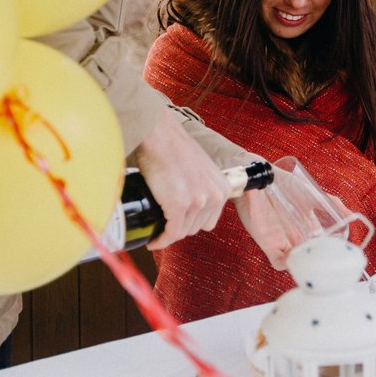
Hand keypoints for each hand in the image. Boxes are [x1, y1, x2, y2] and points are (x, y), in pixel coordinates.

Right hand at [132, 108, 232, 248]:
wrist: (159, 135)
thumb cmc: (174, 147)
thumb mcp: (201, 169)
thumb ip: (203, 185)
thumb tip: (191, 202)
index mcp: (222, 188)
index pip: (209, 221)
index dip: (192, 223)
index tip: (178, 222)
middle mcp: (214, 196)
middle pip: (196, 228)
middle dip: (179, 227)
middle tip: (164, 223)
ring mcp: (197, 201)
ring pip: (182, 232)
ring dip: (168, 233)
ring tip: (157, 228)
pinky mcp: (178, 205)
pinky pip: (170, 233)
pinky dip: (160, 240)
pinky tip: (153, 240)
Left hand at [234, 170, 354, 269]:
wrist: (260, 178)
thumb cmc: (283, 183)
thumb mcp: (313, 194)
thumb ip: (332, 204)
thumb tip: (352, 216)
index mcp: (307, 226)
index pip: (320, 245)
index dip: (329, 252)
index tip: (339, 255)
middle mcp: (295, 235)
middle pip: (309, 256)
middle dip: (318, 262)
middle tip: (328, 264)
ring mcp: (282, 240)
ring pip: (296, 261)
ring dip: (304, 264)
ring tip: (313, 262)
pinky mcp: (267, 242)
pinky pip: (277, 261)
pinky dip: (287, 264)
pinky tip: (295, 258)